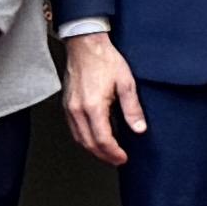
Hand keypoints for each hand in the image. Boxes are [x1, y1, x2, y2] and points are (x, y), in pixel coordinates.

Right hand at [60, 31, 145, 163]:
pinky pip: (74, 129)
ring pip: (79, 139)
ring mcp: (69, 108)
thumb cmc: (105, 59)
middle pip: (89, 144)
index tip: (123, 158)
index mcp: (93, 106)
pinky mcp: (67, 105)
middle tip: (117, 160)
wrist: (85, 44)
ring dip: (93, 149)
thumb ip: (133, 108)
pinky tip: (95, 138)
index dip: (113, 153)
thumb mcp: (126, 82)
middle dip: (104, 156)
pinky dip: (84, 139)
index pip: (102, 140)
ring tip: (108, 153)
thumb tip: (139, 128)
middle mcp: (78, 110)